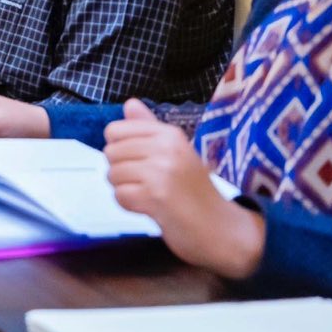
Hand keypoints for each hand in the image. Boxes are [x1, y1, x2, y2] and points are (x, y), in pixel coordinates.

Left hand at [104, 100, 263, 277]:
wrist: (220, 228)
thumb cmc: (194, 191)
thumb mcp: (175, 153)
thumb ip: (148, 129)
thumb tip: (129, 103)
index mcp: (169, 135)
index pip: (115, 130)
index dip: (120, 149)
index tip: (142, 162)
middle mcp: (166, 148)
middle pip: (110, 153)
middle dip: (122, 172)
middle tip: (148, 183)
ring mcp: (162, 172)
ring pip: (112, 175)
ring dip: (126, 190)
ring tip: (152, 195)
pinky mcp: (156, 196)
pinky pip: (119, 195)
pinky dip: (130, 205)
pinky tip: (151, 208)